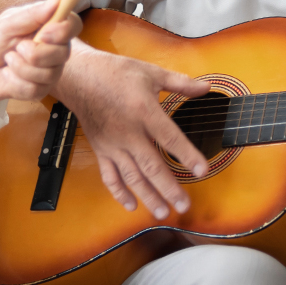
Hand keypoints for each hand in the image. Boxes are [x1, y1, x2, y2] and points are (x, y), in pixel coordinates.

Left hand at [0, 0, 81, 100]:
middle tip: (17, 47)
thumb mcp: (7, 23)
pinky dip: (14, 80)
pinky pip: (34, 88)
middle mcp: (56, 48)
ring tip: (9, 59)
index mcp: (50, 27)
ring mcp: (51, 70)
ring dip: (20, 66)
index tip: (45, 33)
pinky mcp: (42, 89)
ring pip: (47, 73)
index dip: (64, 30)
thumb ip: (32, 14)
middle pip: (62, 53)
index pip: (73, 24)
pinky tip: (9, 75)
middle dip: (34, 52)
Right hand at [57, 47, 209, 218]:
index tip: (202, 170)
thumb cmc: (114, 73)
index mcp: (143, 111)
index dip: (187, 155)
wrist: (79, 78)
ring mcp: (113, 144)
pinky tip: (131, 205)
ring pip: (132, 176)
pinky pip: (109, 176)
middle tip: (184, 205)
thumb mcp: (150, 72)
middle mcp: (128, 132)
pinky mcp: (101, 150)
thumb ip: (180, 83)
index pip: (170, 138)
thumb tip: (206, 88)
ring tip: (163, 212)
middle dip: (169, 188)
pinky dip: (119, 193)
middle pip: (152, 166)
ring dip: (148, 196)